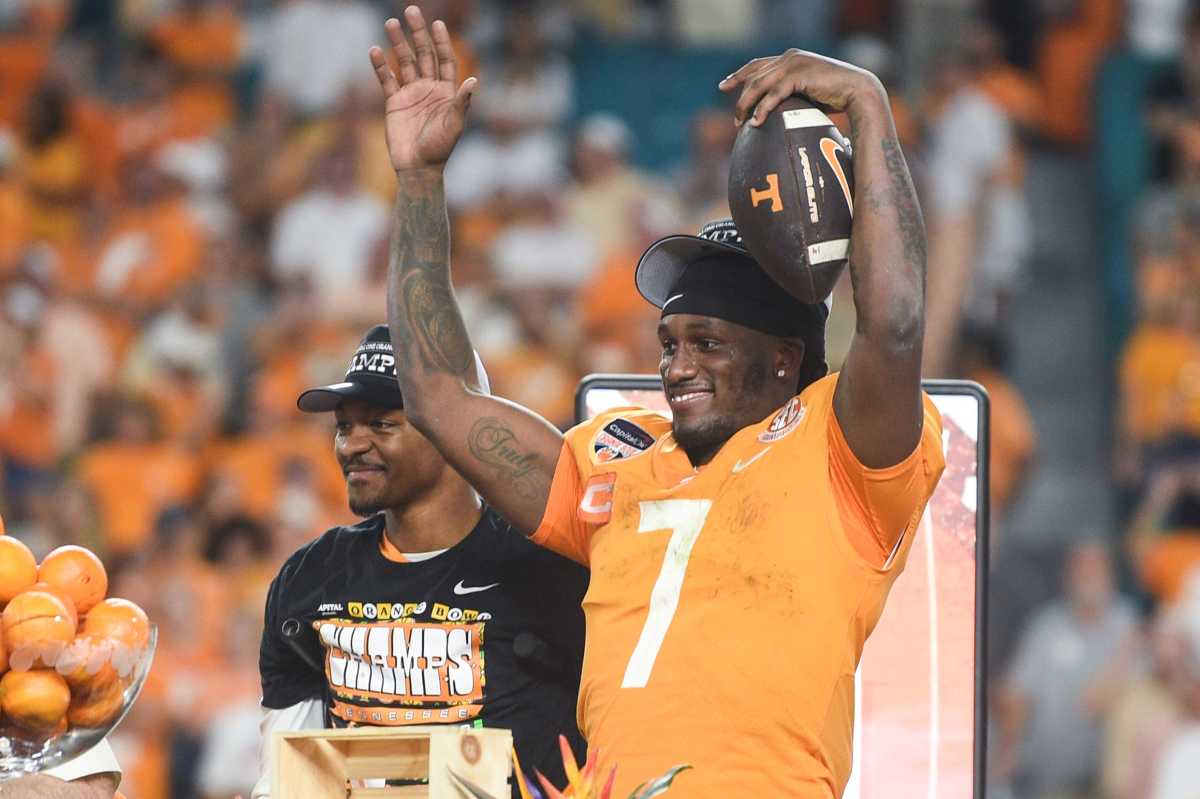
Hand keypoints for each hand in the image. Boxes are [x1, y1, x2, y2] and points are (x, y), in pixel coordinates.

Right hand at [369, 5, 476, 174]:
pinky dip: (380, 65)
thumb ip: (462, 102)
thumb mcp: (454, 125)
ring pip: (404, 62)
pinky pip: (386, 79)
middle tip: (411, 11)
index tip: (437, 23)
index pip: (445, 60)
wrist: (417, 168)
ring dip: (397, 43)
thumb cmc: (440, 149)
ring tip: (390, 22)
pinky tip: (375, 49)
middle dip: (418, 33)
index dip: (442, 42)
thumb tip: (474, 81)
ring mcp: (411, 94)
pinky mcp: (394, 103)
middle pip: (423, 55)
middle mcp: (429, 89)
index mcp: (446, 92)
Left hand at [719, 49, 883, 127]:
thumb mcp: (807, 93)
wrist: (857, 91)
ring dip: (746, 106)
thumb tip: (776, 114)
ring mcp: (793, 64)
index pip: (757, 65)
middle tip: (735, 118)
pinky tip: (756, 122)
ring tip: (741, 124)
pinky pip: (773, 94)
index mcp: (790, 58)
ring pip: (759, 85)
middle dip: (740, 97)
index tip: (724, 86)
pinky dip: (762, 109)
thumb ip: (790, 96)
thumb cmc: (835, 96)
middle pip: (754, 77)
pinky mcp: (799, 75)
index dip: (739, 75)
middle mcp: (789, 57)